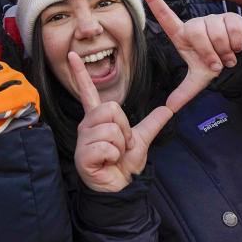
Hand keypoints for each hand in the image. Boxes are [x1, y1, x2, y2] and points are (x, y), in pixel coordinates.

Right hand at [70, 51, 171, 191]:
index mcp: (98, 119)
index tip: (72, 54)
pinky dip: (114, 156)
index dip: (80, 73)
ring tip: (114, 155)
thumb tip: (168, 109)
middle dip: (124, 128)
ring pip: (110, 129)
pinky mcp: (83, 154)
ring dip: (120, 145)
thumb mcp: (141, 140)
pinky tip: (107, 162)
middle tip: (122, 144)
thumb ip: (152, 123)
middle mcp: (87, 125)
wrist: (121, 187)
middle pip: (111, 108)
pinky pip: (106, 146)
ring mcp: (83, 140)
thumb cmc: (124, 164)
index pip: (88, 92)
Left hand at [141, 0, 241, 110]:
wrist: (237, 59)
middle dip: (209, 53)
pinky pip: (232, 28)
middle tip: (216, 63)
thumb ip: (184, 92)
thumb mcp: (197, 79)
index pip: (164, 15)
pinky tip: (236, 47)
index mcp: (182, 35)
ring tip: (226, 57)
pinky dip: (236, 44)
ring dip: (225, 51)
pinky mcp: (230, 16)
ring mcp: (212, 18)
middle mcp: (195, 23)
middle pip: (196, 32)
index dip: (154, 0)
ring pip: (216, 32)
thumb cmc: (212, 63)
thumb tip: (169, 108)